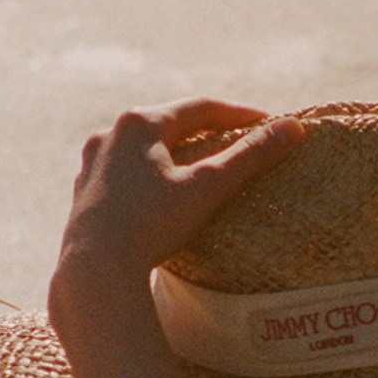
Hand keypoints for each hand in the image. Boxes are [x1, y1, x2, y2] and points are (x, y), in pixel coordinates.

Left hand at [56, 98, 306, 288]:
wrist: (94, 268)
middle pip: (169, 125)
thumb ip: (250, 156)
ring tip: (198, 165)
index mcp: (140, 123)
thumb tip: (294, 127)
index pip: (200, 108)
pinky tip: (159, 193)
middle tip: (237, 140)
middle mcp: (110, 134)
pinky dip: (149, 176)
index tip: (266, 123)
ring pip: (143, 150)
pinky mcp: (83, 193)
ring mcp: (92, 163)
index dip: (238, 115)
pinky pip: (124, 175)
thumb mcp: (208, 187)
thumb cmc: (151, 224)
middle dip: (205, 132)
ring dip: (174, 152)